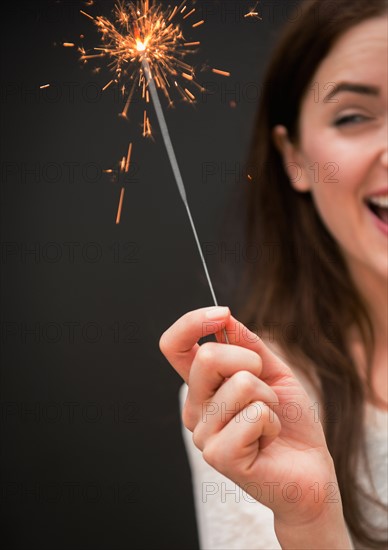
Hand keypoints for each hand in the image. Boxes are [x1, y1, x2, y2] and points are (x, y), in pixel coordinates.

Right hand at [159, 306, 343, 528]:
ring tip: (269, 421)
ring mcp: (203, 435)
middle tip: (266, 389)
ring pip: (240, 385)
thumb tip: (226, 319)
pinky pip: (253, 415)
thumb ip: (249, 345)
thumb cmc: (290, 422)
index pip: (174, 346)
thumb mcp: (274, 372)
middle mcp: (195, 409)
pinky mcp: (219, 456)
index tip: (222, 314)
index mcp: (203, 386)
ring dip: (269, 398)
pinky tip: (268, 440)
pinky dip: (272, 422)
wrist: (311, 470)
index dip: (192, 323)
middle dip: (251, 362)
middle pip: (208, 357)